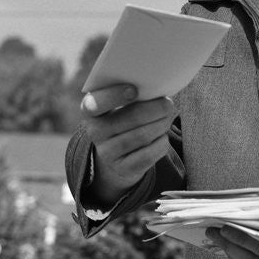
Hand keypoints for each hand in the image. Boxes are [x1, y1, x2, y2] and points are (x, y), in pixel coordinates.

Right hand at [80, 84, 175, 206]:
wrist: (119, 152)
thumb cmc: (125, 116)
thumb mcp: (122, 102)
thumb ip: (133, 92)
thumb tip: (158, 91)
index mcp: (90, 109)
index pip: (97, 103)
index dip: (115, 95)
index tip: (134, 90)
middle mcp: (94, 132)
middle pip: (132, 118)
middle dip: (156, 109)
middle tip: (168, 104)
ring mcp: (106, 153)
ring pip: (142, 136)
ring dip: (162, 125)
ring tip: (167, 118)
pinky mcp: (122, 168)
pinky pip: (148, 155)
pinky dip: (162, 143)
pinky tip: (163, 137)